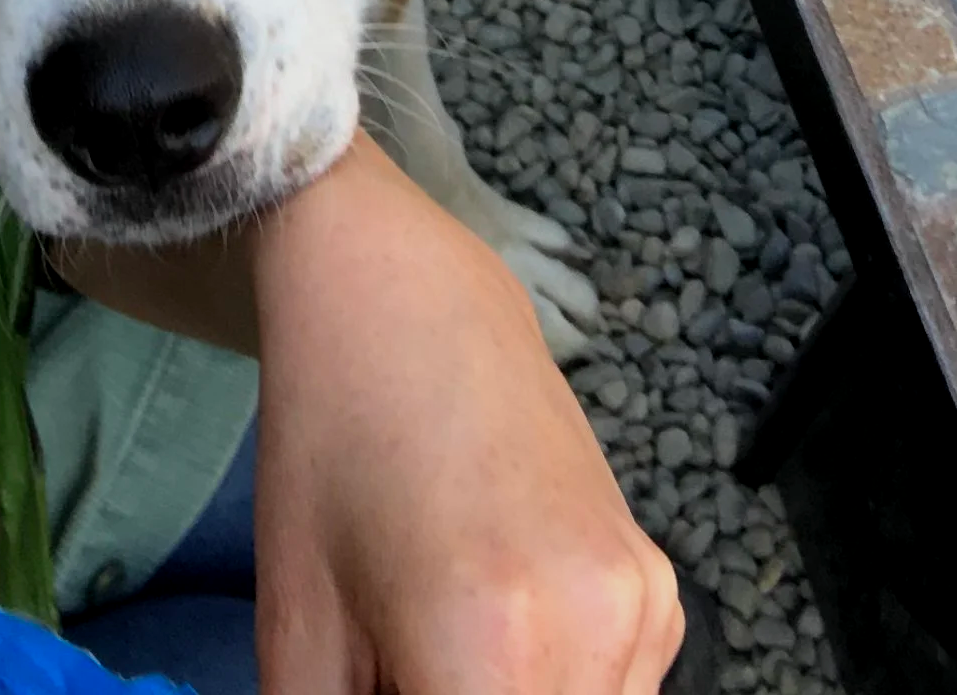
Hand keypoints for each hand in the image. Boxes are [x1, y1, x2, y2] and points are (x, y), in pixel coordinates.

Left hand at [252, 143, 680, 694]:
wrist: (403, 301)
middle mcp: (594, 632)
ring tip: (425, 653)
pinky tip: (482, 623)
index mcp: (490, 641)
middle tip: (398, 676)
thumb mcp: (298, 628)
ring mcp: (643, 612)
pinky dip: (543, 694)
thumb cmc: (330, 445)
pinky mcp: (658, 595)